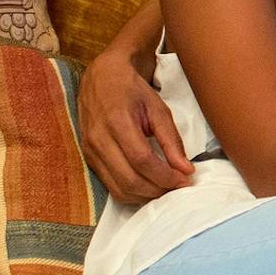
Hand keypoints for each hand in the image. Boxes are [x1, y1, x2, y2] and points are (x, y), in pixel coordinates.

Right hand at [79, 49, 192, 206]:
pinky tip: (149, 186)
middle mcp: (99, 140)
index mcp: (117, 122)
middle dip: (158, 190)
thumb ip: (172, 140)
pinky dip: (132, 193)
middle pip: (129, 180)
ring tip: (167, 188)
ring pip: (118, 188)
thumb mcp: (158, 108)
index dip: (166, 176)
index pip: (142, 160)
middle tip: (179, 187)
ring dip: (146, 196)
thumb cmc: (133, 91)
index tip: (186, 180)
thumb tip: (186, 169)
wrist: (102, 78)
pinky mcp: (88, 159)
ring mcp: (90, 152)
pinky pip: (110, 185)